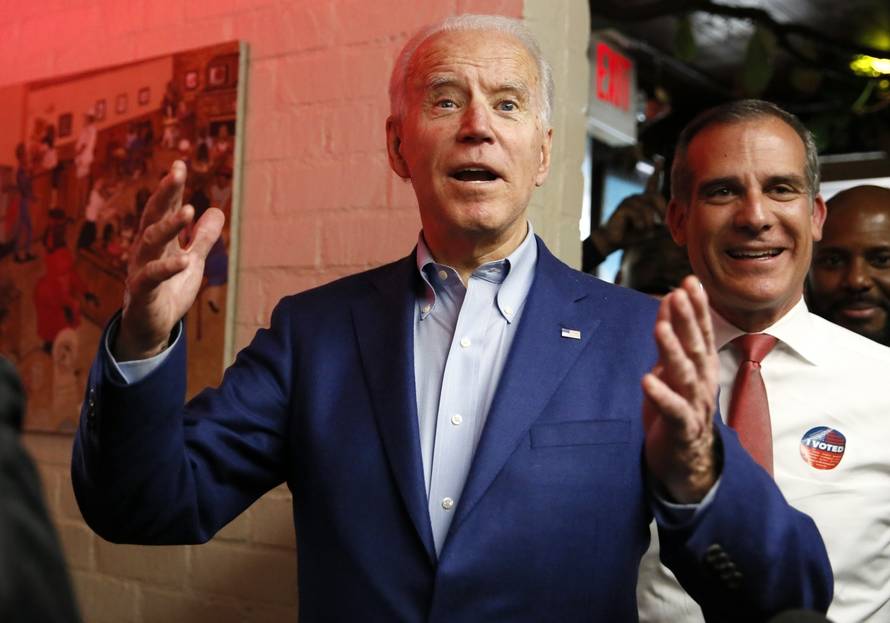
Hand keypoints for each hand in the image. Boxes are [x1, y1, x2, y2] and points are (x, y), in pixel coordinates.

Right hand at [115, 160, 224, 360]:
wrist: (151, 327)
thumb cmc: (169, 290)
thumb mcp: (192, 260)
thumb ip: (202, 238)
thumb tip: (216, 210)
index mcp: (158, 239)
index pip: (164, 208)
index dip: (171, 188)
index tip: (179, 164)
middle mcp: (146, 249)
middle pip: (153, 215)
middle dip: (165, 193)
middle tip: (177, 173)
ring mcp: (141, 268)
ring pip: (150, 241)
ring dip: (169, 225)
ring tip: (188, 210)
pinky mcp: (142, 291)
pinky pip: (151, 276)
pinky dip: (168, 267)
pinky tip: (184, 260)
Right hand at [590, 160, 665, 256]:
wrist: (614, 241)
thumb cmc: (634, 235)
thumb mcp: (652, 229)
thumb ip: (662, 225)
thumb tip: (674, 224)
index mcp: (644, 200)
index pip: (652, 183)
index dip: (656, 171)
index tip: (660, 159)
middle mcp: (636, 197)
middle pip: (655, 196)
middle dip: (661, 211)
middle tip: (663, 225)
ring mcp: (628, 200)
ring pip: (648, 208)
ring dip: (649, 222)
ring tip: (644, 229)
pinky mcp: (622, 207)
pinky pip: (638, 214)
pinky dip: (641, 224)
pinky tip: (636, 227)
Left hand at [642, 276, 718, 502]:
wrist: (686, 465)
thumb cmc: (676, 412)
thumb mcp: (671, 370)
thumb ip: (671, 338)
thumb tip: (669, 300)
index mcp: (700, 369)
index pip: (700, 332)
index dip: (696, 307)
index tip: (689, 281)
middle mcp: (702, 384)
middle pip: (697, 347)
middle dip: (688, 320)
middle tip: (680, 293)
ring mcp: (694, 407)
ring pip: (687, 375)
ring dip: (674, 350)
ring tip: (661, 328)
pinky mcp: (683, 430)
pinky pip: (674, 411)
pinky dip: (662, 395)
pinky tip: (647, 380)